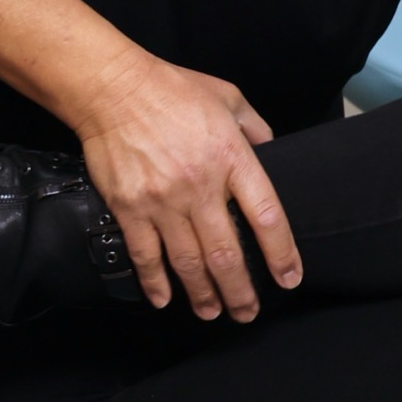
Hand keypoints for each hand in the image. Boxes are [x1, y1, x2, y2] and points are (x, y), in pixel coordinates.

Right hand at [70, 49, 303, 320]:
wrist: (113, 88)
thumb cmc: (172, 89)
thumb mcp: (228, 97)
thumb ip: (255, 127)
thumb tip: (269, 151)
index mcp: (232, 158)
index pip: (267, 216)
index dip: (282, 254)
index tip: (288, 279)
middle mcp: (201, 187)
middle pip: (227, 253)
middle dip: (240, 291)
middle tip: (248, 313)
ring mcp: (163, 201)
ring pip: (188, 263)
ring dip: (203, 294)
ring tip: (213, 313)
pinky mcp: (130, 208)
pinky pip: (145, 256)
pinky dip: (155, 283)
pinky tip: (164, 300)